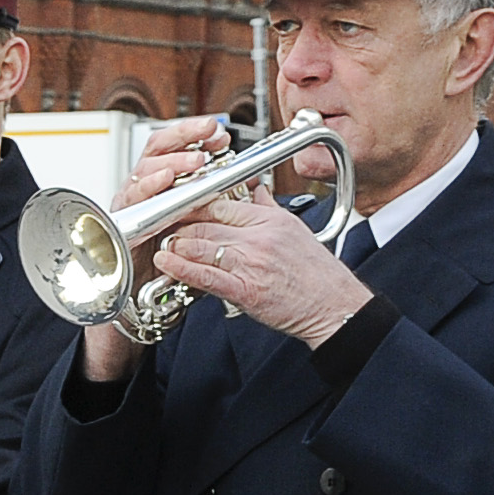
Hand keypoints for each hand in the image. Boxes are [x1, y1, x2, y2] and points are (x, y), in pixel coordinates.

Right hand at [79, 120, 228, 382]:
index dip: (195, 136)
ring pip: (143, 170)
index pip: (175, 148)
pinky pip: (129, 201)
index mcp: (163, 188)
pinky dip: (146, 189)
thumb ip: (219, 208)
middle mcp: (143, 192)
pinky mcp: (118, 226)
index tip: (218, 132)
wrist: (139, 307)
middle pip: (156, 150)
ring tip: (195, 161)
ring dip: (171, 162)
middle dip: (183, 137)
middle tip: (209, 133)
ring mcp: (129, 207)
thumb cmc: (169, 270)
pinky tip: (163, 182)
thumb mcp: (200, 233)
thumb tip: (250, 183)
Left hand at [146, 194, 375, 348]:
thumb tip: (257, 188)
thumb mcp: (295, 229)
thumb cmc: (315, 273)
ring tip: (160, 242)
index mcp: (271, 220)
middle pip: (206, 221)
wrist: (333, 305)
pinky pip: (206, 276)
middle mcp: (260, 237)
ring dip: (175, 243)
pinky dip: (181, 268)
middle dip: (178, 222)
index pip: (222, 201)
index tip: (178, 203)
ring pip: (202, 245)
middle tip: (160, 223)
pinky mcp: (245, 290)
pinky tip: (165, 263)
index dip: (194, 201)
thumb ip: (269, 208)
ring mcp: (251, 263)